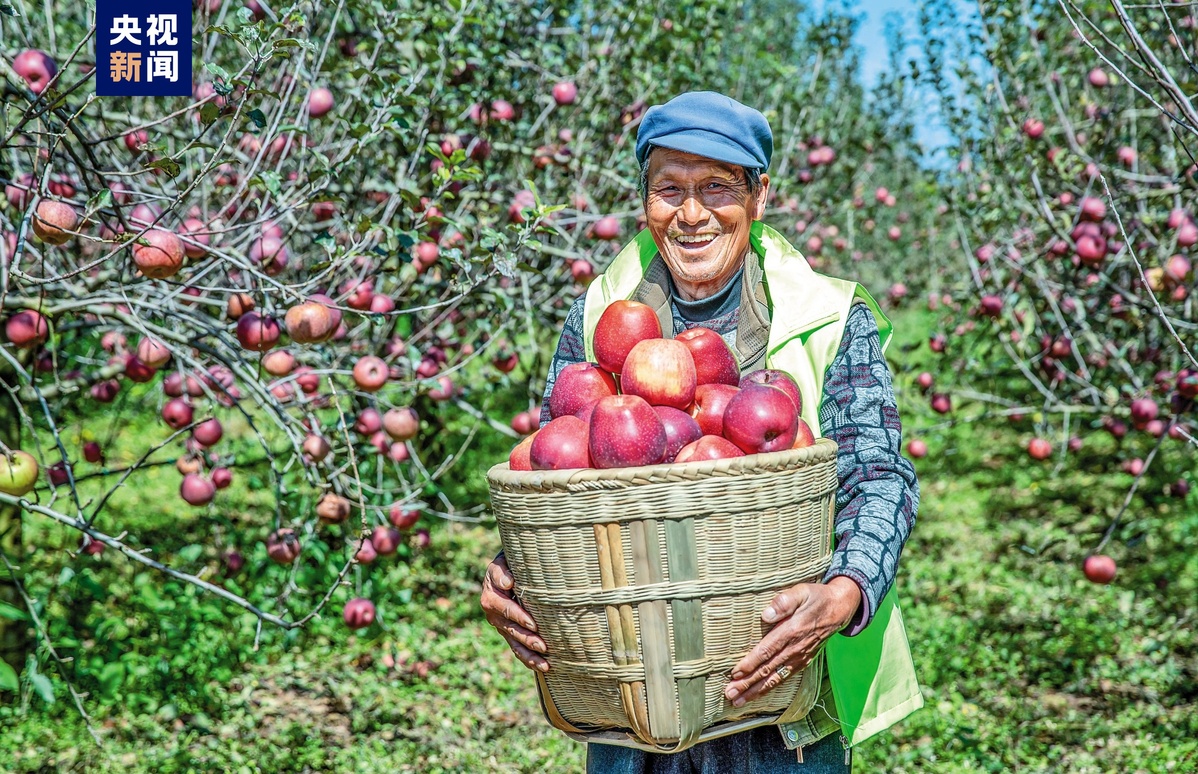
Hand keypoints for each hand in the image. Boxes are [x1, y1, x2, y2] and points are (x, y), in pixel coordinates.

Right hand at [480, 551, 549, 672]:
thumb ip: (501, 571)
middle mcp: (493, 615)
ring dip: (530, 655)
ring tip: (545, 664)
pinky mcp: (509, 634)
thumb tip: (508, 582)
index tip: (533, 624)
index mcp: (491, 598)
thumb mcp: (501, 562)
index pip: (507, 609)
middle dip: (528, 639)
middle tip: (544, 646)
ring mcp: (501, 627)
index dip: (519, 617)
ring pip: (515, 644)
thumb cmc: (508, 563)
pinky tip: (543, 668)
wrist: (507, 569)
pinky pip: (518, 649)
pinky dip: (529, 659)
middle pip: (512, 630)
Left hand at [723, 576, 861, 706]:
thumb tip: (766, 615)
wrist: (839, 608)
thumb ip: (784, 602)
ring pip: (775, 678)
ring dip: (755, 690)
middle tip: (730, 694)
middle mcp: (795, 648)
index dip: (750, 663)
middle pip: (767, 669)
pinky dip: (770, 687)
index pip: (767, 651)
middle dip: (747, 683)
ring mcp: (800, 657)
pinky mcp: (803, 661)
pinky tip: (758, 693)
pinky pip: (784, 678)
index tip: (735, 673)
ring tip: (738, 700)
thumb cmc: (816, 597)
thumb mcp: (801, 591)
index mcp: (792, 631)